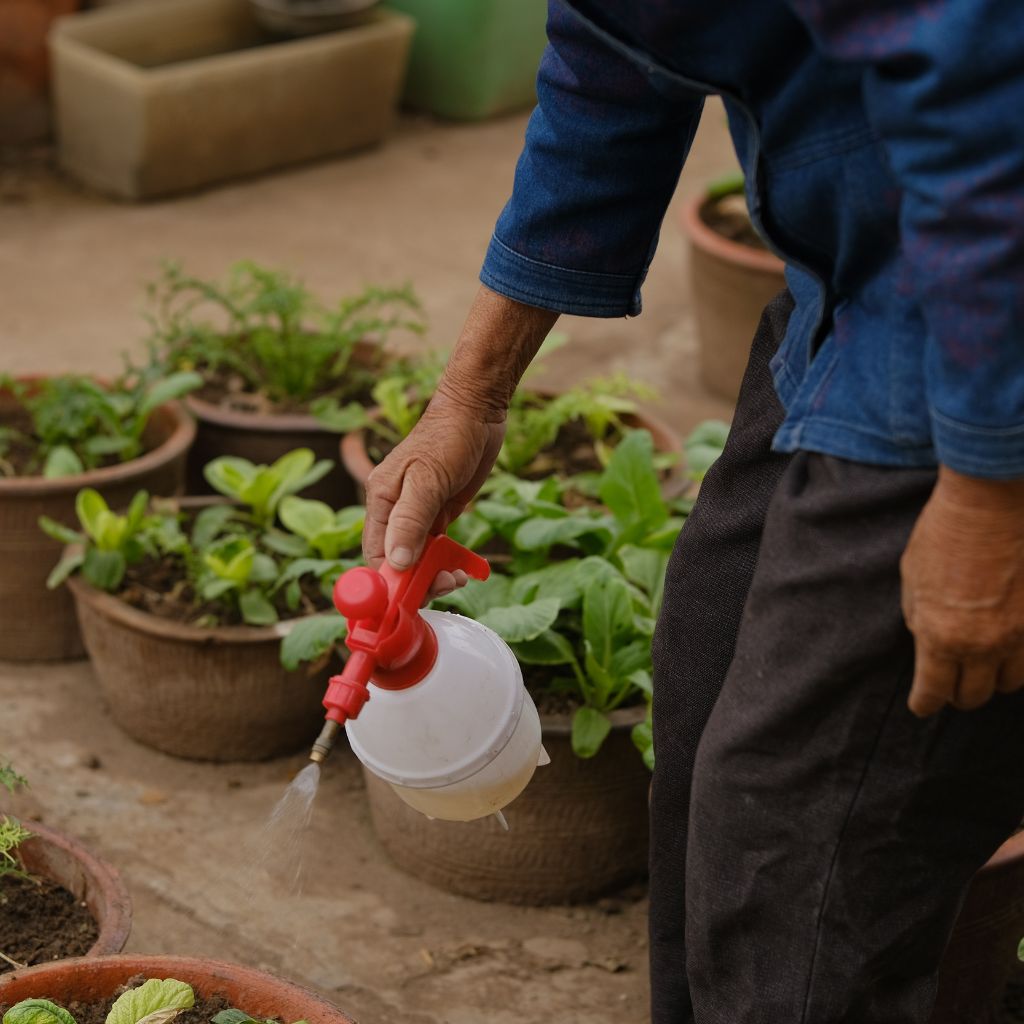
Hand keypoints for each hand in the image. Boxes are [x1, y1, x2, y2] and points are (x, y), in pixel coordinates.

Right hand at [362, 392, 505, 595]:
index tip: (411, 598)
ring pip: (417, 559)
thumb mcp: (428, 479)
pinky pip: (436, 548)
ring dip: (435, 575)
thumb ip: (411, 521)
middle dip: (417, 581)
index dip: (389, 581)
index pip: (375, 554)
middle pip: (395, 561)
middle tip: (446, 585)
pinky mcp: (438, 513)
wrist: (476, 411)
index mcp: (381, 499)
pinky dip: (447, 562)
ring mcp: (417, 513)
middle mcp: (394, 510)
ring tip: (458, 577)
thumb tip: (397, 563)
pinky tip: (465, 568)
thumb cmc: (448, 437)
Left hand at [901, 467, 1023, 714]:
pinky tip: (1010, 651)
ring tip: (983, 669)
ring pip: (1011, 683)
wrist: (990, 505)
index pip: (934, 691)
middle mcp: (983, 644)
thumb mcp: (912, 579)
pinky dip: (1020, 661)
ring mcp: (1020, 634)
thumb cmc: (943, 535)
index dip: (925, 703)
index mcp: (940, 636)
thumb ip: (918, 617)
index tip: (922, 705)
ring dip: (994, 680)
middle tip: (951, 687)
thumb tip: (924, 638)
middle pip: (974, 696)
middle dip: (959, 695)